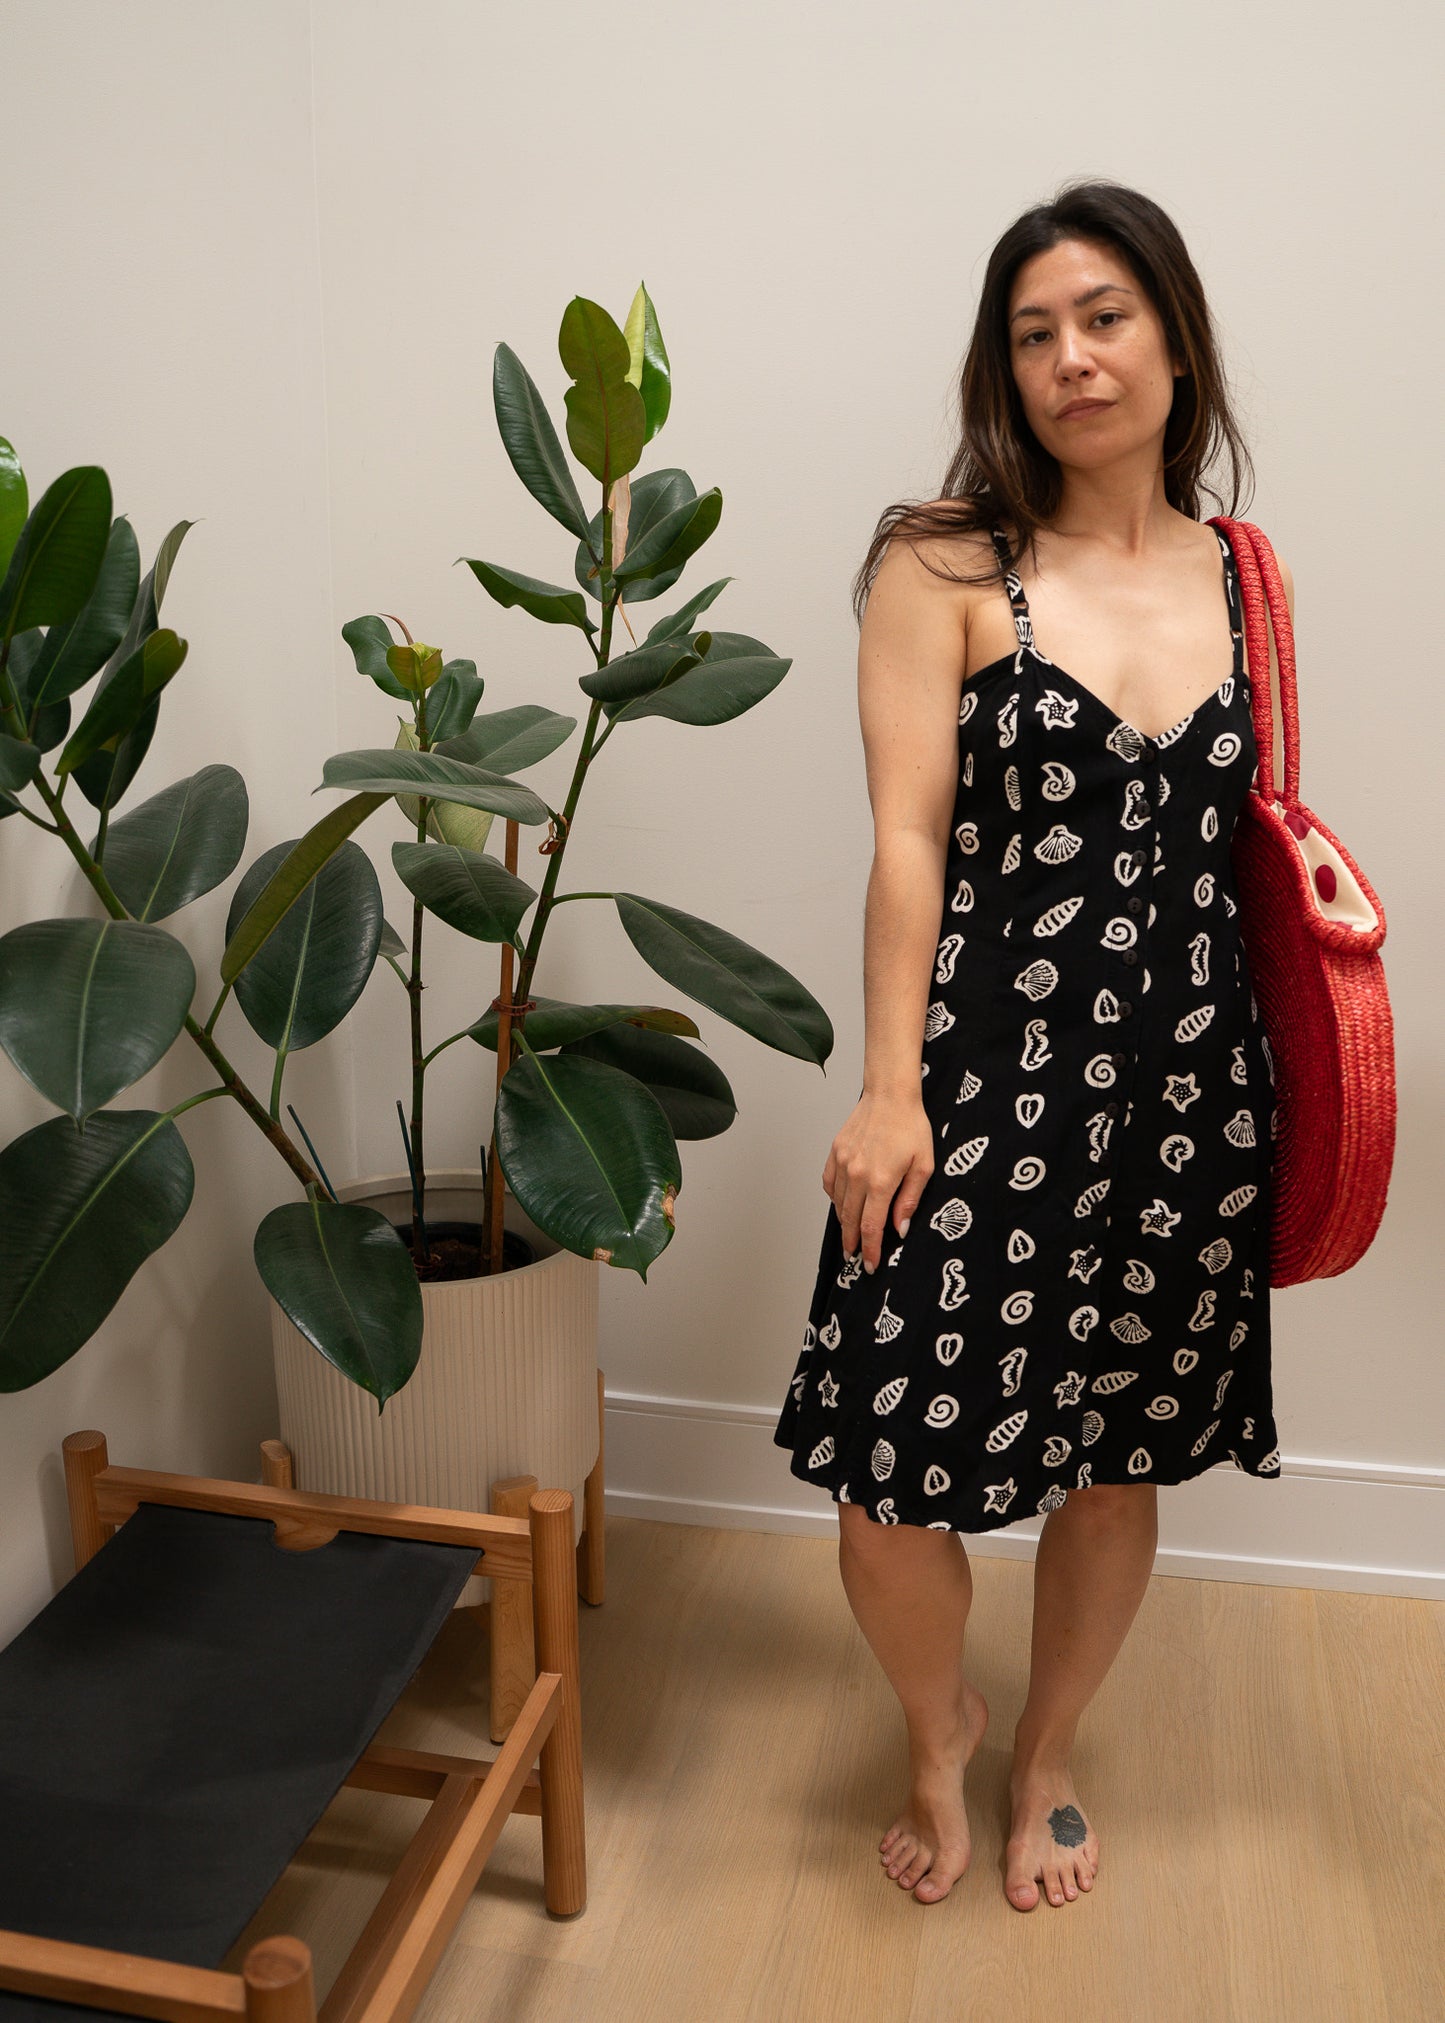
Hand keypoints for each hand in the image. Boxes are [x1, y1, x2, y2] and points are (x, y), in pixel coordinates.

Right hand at [822, 1089, 933, 1273]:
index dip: (871, 1250)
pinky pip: (829, 1183)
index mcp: (881, 1181)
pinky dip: (834, 1199)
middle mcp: (857, 1175)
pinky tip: (842, 1205)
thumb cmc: (912, 1127)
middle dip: (852, 1243)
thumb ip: (910, 1199)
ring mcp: (843, 1163)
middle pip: (850, 1220)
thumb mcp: (924, 1166)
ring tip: (849, 1235)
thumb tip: (899, 1228)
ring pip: (838, 1203)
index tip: (870, 1265)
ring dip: (843, 1222)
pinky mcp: (835, 1152)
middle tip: (855, 1258)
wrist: (890, 1095)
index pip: (871, 1227)